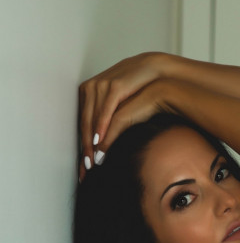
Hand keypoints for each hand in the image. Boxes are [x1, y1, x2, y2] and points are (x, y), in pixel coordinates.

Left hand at [78, 52, 171, 179]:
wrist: (156, 74)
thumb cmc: (138, 92)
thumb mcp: (119, 106)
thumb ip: (107, 119)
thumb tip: (101, 143)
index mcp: (88, 92)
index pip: (82, 123)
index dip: (82, 145)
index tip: (83, 164)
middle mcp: (90, 88)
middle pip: (83, 124)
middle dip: (84, 149)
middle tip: (86, 169)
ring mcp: (100, 85)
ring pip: (90, 120)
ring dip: (90, 143)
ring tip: (92, 161)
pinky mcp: (113, 86)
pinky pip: (104, 112)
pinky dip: (101, 129)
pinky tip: (99, 143)